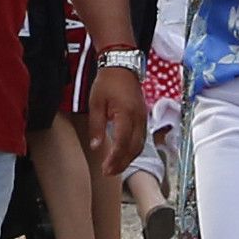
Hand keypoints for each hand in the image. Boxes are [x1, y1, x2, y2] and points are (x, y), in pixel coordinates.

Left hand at [82, 55, 144, 179]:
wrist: (122, 66)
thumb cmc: (107, 82)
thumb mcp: (96, 103)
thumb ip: (97, 126)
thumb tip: (96, 146)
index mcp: (126, 113)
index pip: (122, 142)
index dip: (115, 158)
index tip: (106, 168)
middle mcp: (138, 117)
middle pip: (133, 147)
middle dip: (122, 163)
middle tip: (108, 173)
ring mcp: (143, 117)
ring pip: (140, 145)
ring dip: (128, 159)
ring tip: (115, 168)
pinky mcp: (143, 117)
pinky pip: (141, 138)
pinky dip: (133, 150)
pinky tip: (124, 155)